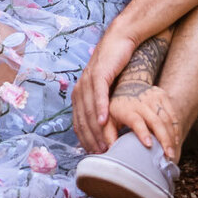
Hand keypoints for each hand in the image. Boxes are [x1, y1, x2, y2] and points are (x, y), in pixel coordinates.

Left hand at [72, 25, 136, 151]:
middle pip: (82, 119)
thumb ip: (102, 107)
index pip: (78, 123)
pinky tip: (105, 120)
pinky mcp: (99, 73)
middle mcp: (79, 89)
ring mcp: (88, 81)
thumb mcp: (107, 91)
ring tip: (104, 143)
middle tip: (101, 155)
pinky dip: (101, 108)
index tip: (94, 155)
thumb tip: (105, 130)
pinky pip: (99, 94)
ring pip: (89, 109)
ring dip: (96, 129)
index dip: (85, 140)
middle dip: (91, 139)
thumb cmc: (115, 69)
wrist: (119, 42)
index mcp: (79, 95)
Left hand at [106, 86, 185, 162]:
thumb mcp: (108, 119)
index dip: (142, 132)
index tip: (148, 145)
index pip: (136, 120)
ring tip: (172, 152)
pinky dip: (175, 129)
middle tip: (168, 156)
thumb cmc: (117, 106)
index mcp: (126, 108)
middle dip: (164, 139)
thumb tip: (111, 151)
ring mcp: (153, 98)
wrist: (128, 82)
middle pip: (156, 121)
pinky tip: (175, 141)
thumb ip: (108, 135)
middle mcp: (141, 102)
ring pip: (166, 119)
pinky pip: (172, 115)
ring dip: (171, 137)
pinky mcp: (162, 96)